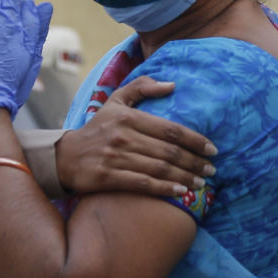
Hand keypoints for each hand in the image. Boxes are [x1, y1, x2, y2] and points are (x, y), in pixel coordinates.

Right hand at [55, 76, 217, 196]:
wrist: (65, 156)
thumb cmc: (97, 128)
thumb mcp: (115, 101)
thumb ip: (142, 87)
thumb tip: (173, 85)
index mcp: (129, 117)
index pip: (171, 129)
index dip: (195, 140)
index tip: (212, 149)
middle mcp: (124, 136)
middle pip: (169, 151)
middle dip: (195, 162)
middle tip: (211, 170)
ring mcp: (116, 157)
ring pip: (160, 169)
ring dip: (185, 177)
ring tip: (201, 183)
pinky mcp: (109, 177)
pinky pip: (144, 184)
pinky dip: (165, 189)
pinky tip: (181, 192)